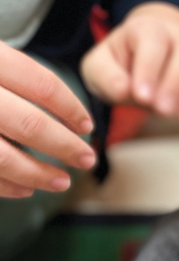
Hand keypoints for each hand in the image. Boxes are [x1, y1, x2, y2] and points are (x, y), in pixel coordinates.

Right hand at [0, 43, 95, 197]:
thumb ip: (12, 72)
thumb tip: (61, 113)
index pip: (41, 84)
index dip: (70, 108)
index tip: (87, 126)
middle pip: (30, 124)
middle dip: (65, 147)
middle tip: (87, 159)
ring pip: (5, 157)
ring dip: (38, 174)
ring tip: (62, 182)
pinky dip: (7, 184)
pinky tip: (26, 187)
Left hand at [81, 2, 178, 126]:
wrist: (146, 55)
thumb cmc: (121, 63)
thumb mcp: (99, 66)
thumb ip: (105, 76)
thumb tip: (124, 90)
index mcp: (147, 29)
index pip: (153, 42)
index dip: (149, 68)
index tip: (142, 97)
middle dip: (178, 82)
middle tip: (164, 110)